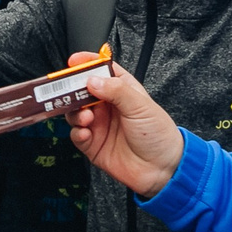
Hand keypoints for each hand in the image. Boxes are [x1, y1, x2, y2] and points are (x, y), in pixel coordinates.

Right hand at [68, 68, 184, 198]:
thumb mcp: (141, 106)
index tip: (74, 62)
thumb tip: (93, 80)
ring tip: (86, 118)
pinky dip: (77, 132)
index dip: (87, 64)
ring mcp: (99, 125)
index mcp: (122, 90)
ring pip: (75, 113)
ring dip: (75, 113)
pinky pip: (77, 134)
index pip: (102, 71)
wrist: (162, 169)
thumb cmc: (159, 134)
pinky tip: (85, 133)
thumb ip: (116, 91)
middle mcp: (108, 106)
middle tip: (68, 92)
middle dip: (73, 91)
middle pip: (82, 92)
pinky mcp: (93, 144)